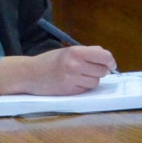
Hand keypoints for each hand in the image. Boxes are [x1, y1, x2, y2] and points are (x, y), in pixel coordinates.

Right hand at [0, 45, 116, 95]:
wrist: (30, 74)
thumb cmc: (50, 61)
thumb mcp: (68, 51)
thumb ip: (87, 52)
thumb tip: (106, 58)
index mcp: (76, 51)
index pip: (104, 56)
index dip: (110, 61)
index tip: (111, 65)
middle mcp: (75, 65)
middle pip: (102, 71)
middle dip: (101, 71)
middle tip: (92, 70)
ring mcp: (72, 79)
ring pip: (96, 82)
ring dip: (92, 80)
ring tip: (80, 76)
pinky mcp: (69, 91)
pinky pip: (86, 89)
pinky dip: (83, 87)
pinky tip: (73, 83)